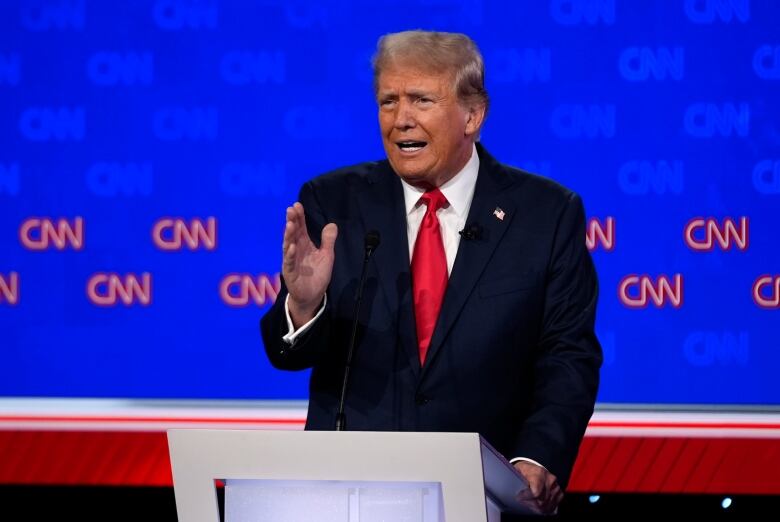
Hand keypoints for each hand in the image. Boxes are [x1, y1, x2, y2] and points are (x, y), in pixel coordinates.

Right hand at [282, 202, 337, 326]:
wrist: (313, 295)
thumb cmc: (317, 274)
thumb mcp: (326, 255)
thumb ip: (328, 241)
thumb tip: (332, 224)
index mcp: (304, 244)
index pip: (301, 227)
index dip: (299, 217)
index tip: (297, 205)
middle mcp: (296, 250)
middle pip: (293, 233)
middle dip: (292, 221)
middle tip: (291, 210)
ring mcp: (291, 260)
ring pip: (288, 245)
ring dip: (288, 235)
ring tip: (290, 224)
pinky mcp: (289, 272)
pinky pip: (288, 262)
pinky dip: (290, 254)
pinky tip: (292, 246)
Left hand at [513, 460, 562, 515]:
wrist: (534, 467)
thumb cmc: (524, 469)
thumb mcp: (517, 470)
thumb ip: (515, 478)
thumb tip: (510, 487)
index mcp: (539, 473)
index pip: (535, 493)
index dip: (526, 498)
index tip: (518, 497)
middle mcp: (550, 480)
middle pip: (540, 501)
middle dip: (529, 503)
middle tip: (521, 501)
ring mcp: (556, 487)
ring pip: (546, 506)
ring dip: (535, 507)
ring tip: (527, 502)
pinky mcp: (559, 494)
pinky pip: (552, 507)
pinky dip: (543, 508)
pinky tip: (535, 505)